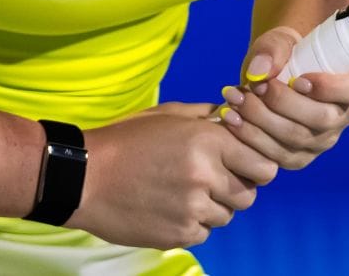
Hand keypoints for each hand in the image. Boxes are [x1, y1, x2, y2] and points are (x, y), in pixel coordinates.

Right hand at [68, 102, 278, 249]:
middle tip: (212, 181)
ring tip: (183, 192)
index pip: (263, 164)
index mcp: (208, 141)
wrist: (85, 177)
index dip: (254, 165)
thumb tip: (232, 115)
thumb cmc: (124, 140)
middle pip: (249, 195)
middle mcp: (206, 175)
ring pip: (226, 215)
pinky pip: (204, 232)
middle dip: (236, 188)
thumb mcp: (166, 115)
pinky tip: (170, 207)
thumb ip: (205, 115)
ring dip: (212, 207)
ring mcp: (193, 207)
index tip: (242, 165)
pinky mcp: (179, 233)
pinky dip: (192, 223)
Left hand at [217, 26, 348, 171]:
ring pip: (295, 139)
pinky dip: (249, 136)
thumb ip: (274, 48)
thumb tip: (260, 72)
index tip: (299, 79)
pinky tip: (230, 118)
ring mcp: (320, 142)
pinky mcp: (296, 157)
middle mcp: (342, 117)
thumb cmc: (286, 54)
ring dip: (260, 119)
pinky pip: (275, 155)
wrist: (270, 76)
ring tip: (234, 98)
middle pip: (321, 120)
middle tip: (255, 86)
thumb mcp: (282, 40)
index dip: (334, 88)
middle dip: (283, 103)